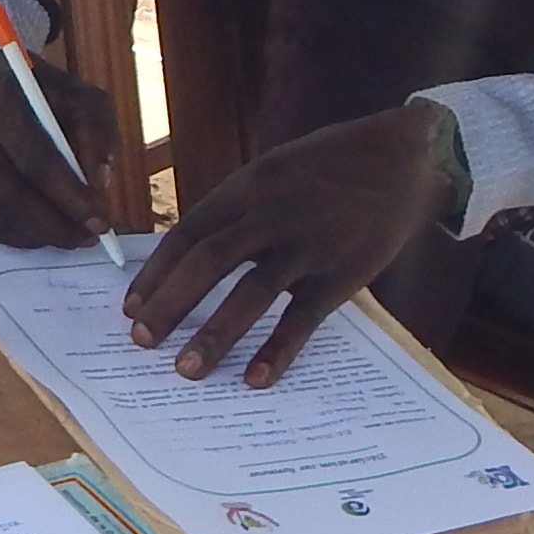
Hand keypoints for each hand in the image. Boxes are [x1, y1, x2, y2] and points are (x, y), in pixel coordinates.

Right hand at [0, 49, 118, 249]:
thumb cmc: (42, 96)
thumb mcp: (81, 99)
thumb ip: (97, 135)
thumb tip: (98, 186)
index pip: (36, 159)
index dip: (70, 196)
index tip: (100, 222)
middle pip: (10, 196)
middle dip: (55, 225)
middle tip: (87, 238)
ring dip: (37, 235)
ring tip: (68, 235)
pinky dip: (14, 236)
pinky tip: (39, 229)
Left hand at [125, 103, 458, 385]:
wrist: (402, 156)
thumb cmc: (329, 167)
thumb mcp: (273, 172)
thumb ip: (237, 211)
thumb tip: (192, 259)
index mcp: (247, 187)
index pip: (188, 233)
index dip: (156, 274)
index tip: (131, 308)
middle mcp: (271, 213)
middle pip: (208, 262)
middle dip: (170, 304)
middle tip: (142, 341)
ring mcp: (308, 244)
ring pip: (251, 292)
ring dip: (214, 334)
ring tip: (187, 369)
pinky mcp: (342, 273)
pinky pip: (303, 318)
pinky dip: (277, 350)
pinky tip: (255, 377)